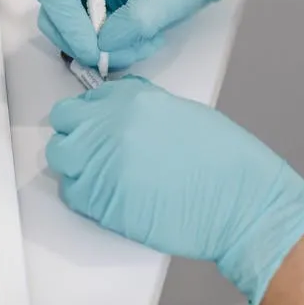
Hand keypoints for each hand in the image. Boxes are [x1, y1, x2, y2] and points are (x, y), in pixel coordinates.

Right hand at [33, 0, 246, 69]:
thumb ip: (134, 20)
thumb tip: (104, 44)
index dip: (69, 25)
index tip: (96, 49)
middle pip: (53, 19)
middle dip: (86, 44)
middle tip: (125, 52)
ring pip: (69, 37)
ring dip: (105, 51)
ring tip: (145, 43)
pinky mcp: (91, 15)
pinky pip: (88, 43)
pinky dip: (114, 52)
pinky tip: (143, 41)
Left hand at [46, 77, 303, 304]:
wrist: (241, 203)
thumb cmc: (225, 161)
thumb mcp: (181, 113)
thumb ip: (141, 108)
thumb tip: (118, 115)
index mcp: (131, 100)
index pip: (82, 101)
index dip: (88, 115)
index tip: (94, 124)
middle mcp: (110, 127)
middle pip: (63, 126)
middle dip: (75, 137)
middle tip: (95, 151)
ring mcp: (102, 165)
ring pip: (62, 161)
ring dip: (77, 166)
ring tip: (105, 175)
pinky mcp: (103, 203)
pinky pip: (73, 195)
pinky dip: (85, 197)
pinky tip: (112, 196)